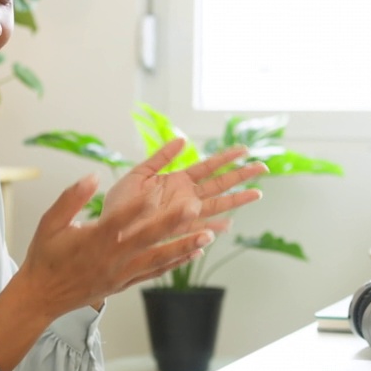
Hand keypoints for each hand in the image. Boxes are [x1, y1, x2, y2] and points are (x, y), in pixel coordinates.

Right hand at [0, 141, 266, 370]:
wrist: (41, 297)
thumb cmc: (44, 255)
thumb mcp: (50, 222)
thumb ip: (71, 198)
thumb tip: (91, 176)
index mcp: (93, 240)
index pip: (118, 220)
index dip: (138, 206)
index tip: (157, 190)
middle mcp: (111, 258)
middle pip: (147, 239)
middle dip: (173, 223)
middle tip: (196, 207)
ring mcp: (121, 274)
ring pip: (158, 259)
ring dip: (184, 246)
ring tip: (209, 235)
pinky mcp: (125, 284)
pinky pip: (154, 272)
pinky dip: (175, 262)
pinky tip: (194, 252)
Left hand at [103, 138, 268, 245]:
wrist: (106, 228)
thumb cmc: (119, 203)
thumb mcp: (139, 174)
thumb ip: (161, 157)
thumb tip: (184, 139)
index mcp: (177, 181)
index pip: (207, 167)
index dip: (226, 158)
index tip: (244, 150)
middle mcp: (185, 197)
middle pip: (220, 184)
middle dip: (241, 176)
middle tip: (263, 168)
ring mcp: (184, 215)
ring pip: (216, 205)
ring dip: (237, 199)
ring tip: (258, 192)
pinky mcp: (177, 231)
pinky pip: (199, 229)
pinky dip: (212, 228)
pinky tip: (228, 226)